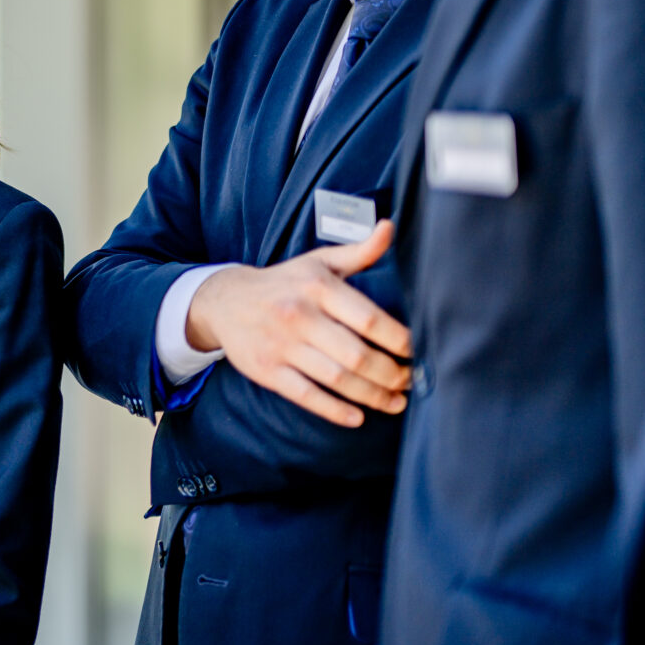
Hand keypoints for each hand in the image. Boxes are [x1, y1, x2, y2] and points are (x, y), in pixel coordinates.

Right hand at [183, 221, 409, 428]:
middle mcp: (298, 315)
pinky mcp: (266, 370)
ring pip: (337, 379)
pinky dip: (335, 410)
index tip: (420, 353)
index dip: (401, 341)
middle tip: (410, 382)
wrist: (224, 300)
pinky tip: (358, 417)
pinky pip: (306, 395)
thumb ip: (359, 250)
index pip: (369, 319)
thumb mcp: (318, 262)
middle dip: (392, 375)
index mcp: (317, 286)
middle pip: (357, 355)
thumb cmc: (284, 282)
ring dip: (373, 396)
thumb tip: (391, 227)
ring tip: (395, 402)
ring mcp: (280, 344)